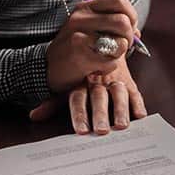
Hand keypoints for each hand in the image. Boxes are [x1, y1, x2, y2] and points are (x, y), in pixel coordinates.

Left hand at [30, 50, 146, 133]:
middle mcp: (98, 79)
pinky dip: (138, 102)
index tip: (82, 131)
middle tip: (102, 131)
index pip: (78, 98)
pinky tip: (140, 115)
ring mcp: (115, 79)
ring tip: (122, 126)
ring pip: (118, 93)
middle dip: (101, 114)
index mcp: (81, 81)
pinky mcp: (129, 80)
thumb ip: (52, 102)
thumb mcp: (67, 84)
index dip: (80, 114)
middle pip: (99, 97)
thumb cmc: (82, 72)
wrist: (102, 43)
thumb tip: (34, 116)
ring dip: (120, 109)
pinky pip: (135, 91)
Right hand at [45, 0, 137, 93]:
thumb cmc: (75, 49)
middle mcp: (81, 16)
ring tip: (108, 57)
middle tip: (122, 47)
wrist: (48, 69)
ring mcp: (78, 34)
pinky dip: (109, 66)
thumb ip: (115, 27)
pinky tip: (97, 68)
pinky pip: (110, 60)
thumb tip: (137, 32)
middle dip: (130, 37)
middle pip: (123, 21)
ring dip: (120, 53)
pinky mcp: (78, 54)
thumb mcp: (92, 31)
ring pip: (119, 41)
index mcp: (86, 6)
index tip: (128, 28)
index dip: (131, 15)